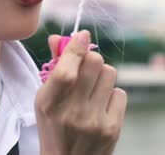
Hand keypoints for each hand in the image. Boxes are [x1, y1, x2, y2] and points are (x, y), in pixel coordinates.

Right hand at [35, 31, 127, 154]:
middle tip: (86, 67)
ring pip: (109, 73)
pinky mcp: (112, 128)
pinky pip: (120, 93)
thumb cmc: (54, 128)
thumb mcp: (45, 101)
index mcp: (49, 104)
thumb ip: (53, 68)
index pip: (66, 70)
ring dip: (102, 76)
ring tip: (93, 89)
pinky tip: (101, 106)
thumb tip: (59, 38)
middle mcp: (72, 112)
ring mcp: (94, 121)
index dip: (76, 47)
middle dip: (91, 58)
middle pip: (95, 62)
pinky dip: (111, 95)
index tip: (82, 36)